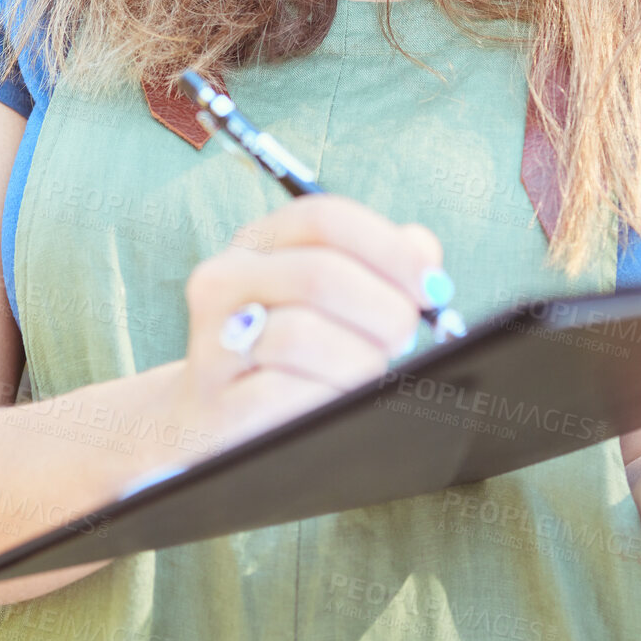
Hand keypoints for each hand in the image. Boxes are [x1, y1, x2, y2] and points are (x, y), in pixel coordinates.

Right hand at [164, 195, 446, 461]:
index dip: (389, 248)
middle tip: (405, 336)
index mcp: (257, 242)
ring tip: (368, 372)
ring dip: (359, 359)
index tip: (429, 285)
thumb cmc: (292, 351)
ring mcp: (212, 343)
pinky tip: (336, 400)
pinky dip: (327, 396)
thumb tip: (423, 253)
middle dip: (383, 309)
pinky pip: (283, 392)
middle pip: (320, 275)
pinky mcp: (214, 404)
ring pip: (303, 335)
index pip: (324, 218)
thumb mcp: (330, 297)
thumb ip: (382, 263)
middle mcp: (224, 281)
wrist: (214, 422)